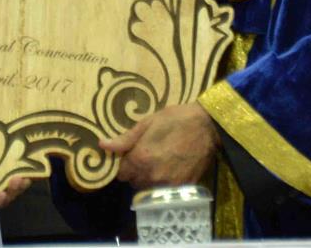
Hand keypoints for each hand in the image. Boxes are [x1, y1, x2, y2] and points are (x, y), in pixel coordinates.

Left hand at [99, 104, 218, 188]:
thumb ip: (125, 139)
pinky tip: (172, 168)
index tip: (131, 154)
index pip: (120, 174)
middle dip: (136, 171)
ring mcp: (168, 185)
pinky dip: (165, 183)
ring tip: (160, 161)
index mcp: (140, 159)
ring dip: (149, 178)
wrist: (208, 126)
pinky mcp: (182, 188)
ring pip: (149, 188)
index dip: (124, 164)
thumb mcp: (147, 123)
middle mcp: (152, 176)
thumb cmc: (175, 119)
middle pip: (134, 182)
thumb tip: (102, 145)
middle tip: (147, 155)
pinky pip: (165, 190)